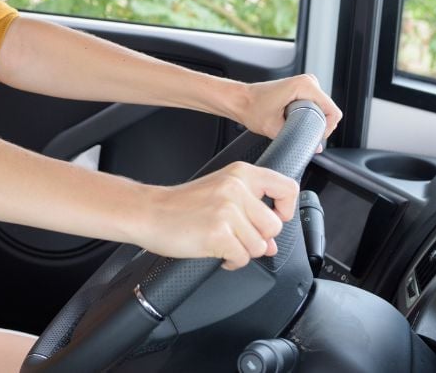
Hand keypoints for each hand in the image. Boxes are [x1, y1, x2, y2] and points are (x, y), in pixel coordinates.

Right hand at [135, 162, 299, 269]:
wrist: (148, 212)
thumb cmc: (180, 204)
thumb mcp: (219, 192)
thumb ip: (250, 211)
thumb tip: (272, 243)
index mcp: (241, 174)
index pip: (287, 187)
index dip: (286, 209)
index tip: (275, 217)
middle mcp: (236, 189)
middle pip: (274, 226)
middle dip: (259, 238)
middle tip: (238, 237)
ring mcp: (227, 211)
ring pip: (260, 246)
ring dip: (244, 251)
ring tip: (224, 243)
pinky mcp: (218, 234)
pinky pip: (242, 258)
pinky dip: (232, 262)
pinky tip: (217, 252)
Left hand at [239, 74, 341, 145]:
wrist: (240, 100)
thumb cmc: (252, 108)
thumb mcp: (274, 128)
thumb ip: (297, 138)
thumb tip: (316, 148)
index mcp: (305, 86)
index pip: (332, 111)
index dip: (327, 129)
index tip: (314, 137)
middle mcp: (308, 81)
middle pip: (328, 110)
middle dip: (318, 125)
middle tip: (300, 133)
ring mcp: (306, 83)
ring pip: (322, 109)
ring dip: (313, 120)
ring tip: (293, 123)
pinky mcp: (302, 88)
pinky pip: (315, 105)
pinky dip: (308, 115)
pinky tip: (294, 119)